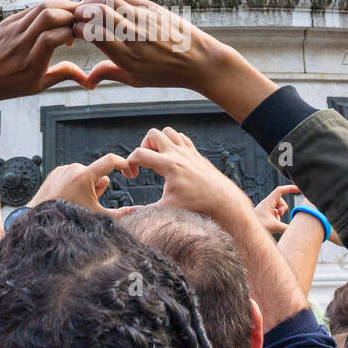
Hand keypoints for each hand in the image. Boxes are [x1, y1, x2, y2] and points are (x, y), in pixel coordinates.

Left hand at [0, 3, 90, 159]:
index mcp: (30, 63)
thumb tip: (89, 81)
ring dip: (61, 6)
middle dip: (70, 13)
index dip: (72, 32)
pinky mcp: (6, 22)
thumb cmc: (6, 86)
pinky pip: (30, 10)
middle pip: (49, 15)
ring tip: (71, 15)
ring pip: (40, 7)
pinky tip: (54, 17)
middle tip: (80, 20)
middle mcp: (21, 43)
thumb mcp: (37, 86)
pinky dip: (46, 8)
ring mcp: (11, 30)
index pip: (54, 36)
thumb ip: (63, 75)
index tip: (78, 37)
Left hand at [29, 155, 135, 212]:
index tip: (129, 168)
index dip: (123, 163)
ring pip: (86, 174)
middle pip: (98, 173)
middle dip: (98, 186)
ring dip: (86, 186)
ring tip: (76, 200)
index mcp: (84, 177)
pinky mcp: (56, 172)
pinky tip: (68, 196)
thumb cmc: (68, 220)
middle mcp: (73, 169)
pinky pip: (73, 174)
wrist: (42, 222)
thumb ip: (120, 213)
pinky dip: (74, 184)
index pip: (110, 161)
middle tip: (88, 201)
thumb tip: (137, 212)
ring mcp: (63, 169)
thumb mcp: (98, 216)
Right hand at [75, 0, 275, 121]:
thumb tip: (87, 79)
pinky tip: (102, 3)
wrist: (200, 61)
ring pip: (108, 0)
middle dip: (80, 12)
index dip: (77, 30)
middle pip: (97, 12)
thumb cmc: (167, 74)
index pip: (93, 34)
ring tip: (85, 8)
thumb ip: (109, 73)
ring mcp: (144, 19)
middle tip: (74, 17)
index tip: (73, 33)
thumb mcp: (136, 79)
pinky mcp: (153, 8)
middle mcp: (134, 35)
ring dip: (91, 1)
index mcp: (127, 56)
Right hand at [126, 127, 252, 224]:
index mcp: (169, 165)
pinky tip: (171, 160)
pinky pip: (180, 138)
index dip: (129, 163)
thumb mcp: (166, 209)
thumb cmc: (196, 206)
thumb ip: (144, 211)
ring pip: (168, 132)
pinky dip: (172, 143)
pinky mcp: (195, 153)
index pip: (140, 153)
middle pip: (153, 134)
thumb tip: (125, 216)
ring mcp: (188, 151)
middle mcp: (178, 154)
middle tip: (145, 164)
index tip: (131, 176)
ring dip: (159, 142)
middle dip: (143, 146)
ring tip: (157, 160)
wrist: (223, 201)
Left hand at [254, 185, 298, 234]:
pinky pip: (275, 214)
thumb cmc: (257, 225)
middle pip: (281, 200)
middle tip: (280, 214)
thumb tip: (295, 229)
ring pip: (279, 208)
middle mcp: (267, 204)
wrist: (244, 229)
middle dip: (284, 208)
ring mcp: (266, 209)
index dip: (290, 188)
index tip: (299, 189)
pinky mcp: (265, 215)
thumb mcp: (274, 226)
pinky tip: (271, 224)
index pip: (280, 190)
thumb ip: (286, 227)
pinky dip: (276, 218)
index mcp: (268, 202)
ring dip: (280, 214)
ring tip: (274, 221)